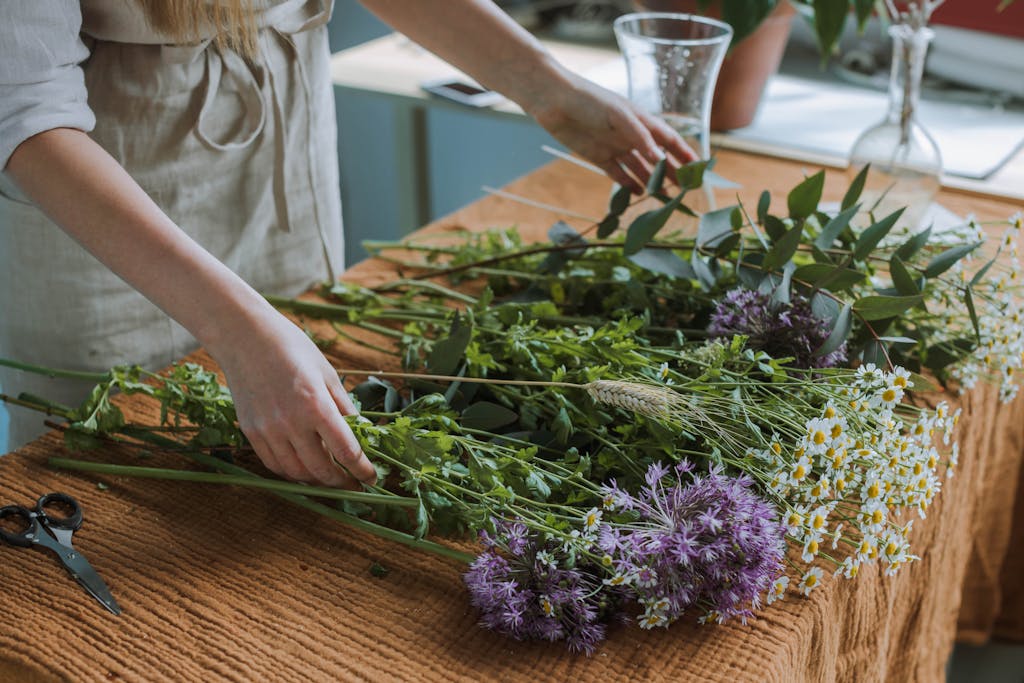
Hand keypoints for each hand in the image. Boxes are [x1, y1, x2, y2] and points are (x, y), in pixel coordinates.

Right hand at [211, 308, 376, 488]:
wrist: (245, 337)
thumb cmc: (292, 348)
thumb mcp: (328, 374)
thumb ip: (345, 408)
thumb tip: (364, 435)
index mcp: (316, 405)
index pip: (346, 452)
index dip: (363, 470)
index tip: (372, 478)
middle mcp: (290, 423)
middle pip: (322, 470)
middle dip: (342, 482)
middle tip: (354, 483)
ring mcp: (267, 430)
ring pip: (297, 472)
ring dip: (317, 481)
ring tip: (332, 478)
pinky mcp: (251, 432)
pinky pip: (274, 465)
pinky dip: (293, 473)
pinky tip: (305, 469)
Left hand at [523, 68, 697, 193]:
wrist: (555, 101)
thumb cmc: (590, 100)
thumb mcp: (619, 116)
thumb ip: (640, 138)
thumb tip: (661, 160)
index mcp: (642, 121)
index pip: (670, 140)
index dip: (685, 153)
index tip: (699, 168)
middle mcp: (632, 135)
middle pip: (657, 158)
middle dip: (671, 173)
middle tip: (684, 190)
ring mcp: (616, 147)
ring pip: (639, 168)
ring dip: (651, 181)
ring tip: (663, 197)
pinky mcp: (598, 157)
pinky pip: (618, 174)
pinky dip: (628, 184)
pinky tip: (638, 194)